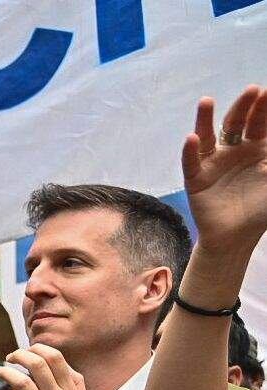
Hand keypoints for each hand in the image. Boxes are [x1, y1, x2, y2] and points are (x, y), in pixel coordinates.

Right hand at [182, 86, 266, 257]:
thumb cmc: (261, 210)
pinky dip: (190, 150)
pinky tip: (192, 138)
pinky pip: (191, 162)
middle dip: (243, 107)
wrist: (237, 237)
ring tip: (207, 101)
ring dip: (206, 118)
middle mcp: (233, 151)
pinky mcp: (196, 179)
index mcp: (257, 148)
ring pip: (208, 136)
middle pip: (236, 123)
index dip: (263, 109)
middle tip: (252, 91)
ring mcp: (213, 163)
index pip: (260, 123)